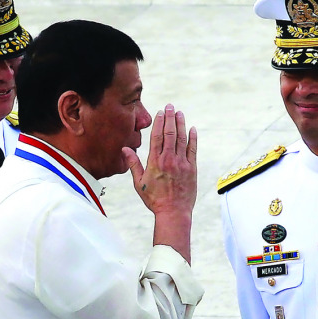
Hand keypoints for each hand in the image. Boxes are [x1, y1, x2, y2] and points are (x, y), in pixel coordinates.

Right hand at [124, 103, 197, 217]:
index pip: (156, 136)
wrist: (173, 212)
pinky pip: (192, 150)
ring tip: (180, 113)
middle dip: (170, 118)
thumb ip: (133, 164)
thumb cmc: (154, 200)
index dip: (158, 122)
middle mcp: (169, 160)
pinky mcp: (191, 169)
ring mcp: (181, 163)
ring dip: (181, 124)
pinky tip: (192, 129)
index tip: (160, 113)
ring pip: (181, 139)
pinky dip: (192, 138)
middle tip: (170, 106)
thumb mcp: (139, 183)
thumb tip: (125, 149)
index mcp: (155, 162)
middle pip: (169, 133)